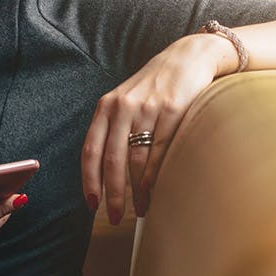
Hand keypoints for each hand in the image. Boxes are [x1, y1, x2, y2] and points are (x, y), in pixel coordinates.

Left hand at [81, 34, 228, 223]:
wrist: (186, 59)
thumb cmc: (153, 87)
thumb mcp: (124, 102)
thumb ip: (112, 129)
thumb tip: (102, 173)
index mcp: (105, 108)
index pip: (90, 150)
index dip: (88, 180)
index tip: (92, 205)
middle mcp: (122, 108)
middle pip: (112, 160)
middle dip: (112, 194)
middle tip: (115, 217)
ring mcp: (147, 110)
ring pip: (136, 160)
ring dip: (137, 191)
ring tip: (140, 210)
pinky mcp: (172, 112)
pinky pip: (159, 151)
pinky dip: (154, 175)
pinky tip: (152, 190)